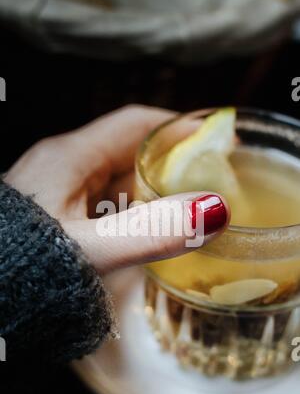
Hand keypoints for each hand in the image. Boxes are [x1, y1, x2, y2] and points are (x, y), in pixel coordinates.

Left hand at [6, 105, 229, 273]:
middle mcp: (64, 169)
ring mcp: (58, 195)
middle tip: (210, 181)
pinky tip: (148, 233)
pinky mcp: (56, 220)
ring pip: (117, 183)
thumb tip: (214, 210)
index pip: (134, 125)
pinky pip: (104, 208)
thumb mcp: (91, 250)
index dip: (176, 128)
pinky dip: (132, 215)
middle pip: (128, 153)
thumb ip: (151, 232)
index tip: (213, 137)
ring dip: (153, 192)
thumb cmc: (21, 269)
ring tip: (190, 209)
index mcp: (70, 158)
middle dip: (171, 164)